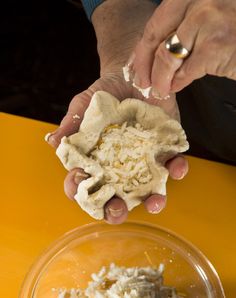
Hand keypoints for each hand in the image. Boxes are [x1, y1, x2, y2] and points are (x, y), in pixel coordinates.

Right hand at [46, 71, 187, 223]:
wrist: (133, 73)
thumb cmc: (105, 94)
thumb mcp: (84, 105)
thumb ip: (71, 123)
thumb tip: (53, 141)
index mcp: (97, 161)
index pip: (84, 183)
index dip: (79, 189)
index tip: (79, 181)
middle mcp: (121, 168)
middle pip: (116, 198)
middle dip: (115, 210)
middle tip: (116, 208)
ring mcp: (144, 161)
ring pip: (148, 190)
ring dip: (153, 201)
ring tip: (155, 202)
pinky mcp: (165, 149)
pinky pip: (173, 165)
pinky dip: (177, 168)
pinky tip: (176, 166)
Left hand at [130, 0, 235, 96]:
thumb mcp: (208, 21)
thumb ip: (183, 30)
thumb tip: (154, 56)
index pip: (157, 21)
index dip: (142, 46)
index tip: (135, 64)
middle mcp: (201, 1)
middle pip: (156, 36)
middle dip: (143, 64)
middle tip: (140, 81)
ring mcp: (209, 21)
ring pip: (167, 56)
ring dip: (159, 79)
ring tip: (158, 90)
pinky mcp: (216, 46)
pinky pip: (185, 71)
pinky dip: (178, 83)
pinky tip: (176, 87)